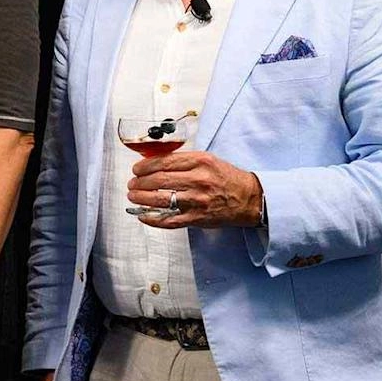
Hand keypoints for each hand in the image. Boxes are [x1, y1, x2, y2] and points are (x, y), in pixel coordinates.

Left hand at [127, 150, 262, 228]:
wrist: (249, 198)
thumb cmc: (226, 178)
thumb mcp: (207, 160)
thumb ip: (182, 160)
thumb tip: (153, 161)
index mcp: (200, 162)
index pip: (164, 162)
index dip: (145, 166)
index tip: (136, 169)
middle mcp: (198, 180)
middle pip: (159, 180)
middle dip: (139, 182)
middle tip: (132, 183)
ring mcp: (197, 201)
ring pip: (161, 200)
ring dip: (141, 198)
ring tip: (133, 196)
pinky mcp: (197, 218)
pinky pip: (169, 220)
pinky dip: (152, 219)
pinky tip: (142, 215)